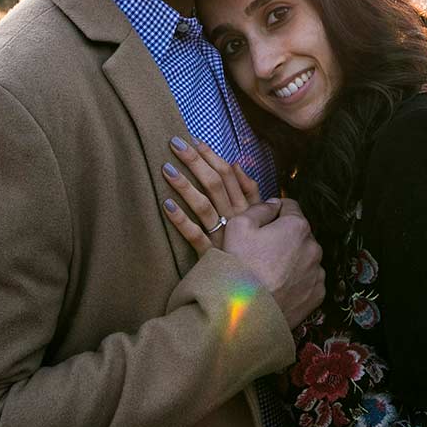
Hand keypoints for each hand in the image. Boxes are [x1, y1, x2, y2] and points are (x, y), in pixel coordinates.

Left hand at [161, 136, 261, 250]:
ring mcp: (223, 237)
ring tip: (166, 168)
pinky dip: (181, 221)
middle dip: (195, 161)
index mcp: (246, 207)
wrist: (258, 286)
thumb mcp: (260, 217)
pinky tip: (166, 205)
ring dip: (185, 186)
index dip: (212, 156)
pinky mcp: (211, 256)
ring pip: (204, 206)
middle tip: (174, 142)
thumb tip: (237, 163)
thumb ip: (250, 190)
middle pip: (215, 184)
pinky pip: (195, 236)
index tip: (195, 140)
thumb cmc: (256, 248)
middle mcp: (235, 218)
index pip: (228, 174)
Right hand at [224, 199, 324, 328]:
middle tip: (262, 252)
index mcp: (297, 227)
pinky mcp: (317, 295)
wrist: (245, 313)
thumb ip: (260, 208)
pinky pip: (309, 280)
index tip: (263, 224)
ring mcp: (317, 273)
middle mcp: (314, 247)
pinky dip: (297, 281)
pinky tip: (279, 287)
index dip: (275, 212)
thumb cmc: (240, 266)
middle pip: (300, 234)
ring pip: (306, 257)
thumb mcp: (239, 225)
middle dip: (285, 237)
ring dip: (293, 259)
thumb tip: (274, 204)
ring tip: (270, 273)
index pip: (291, 207)